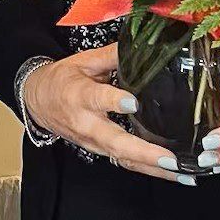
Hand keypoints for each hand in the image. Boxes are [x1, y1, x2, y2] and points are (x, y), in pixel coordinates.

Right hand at [23, 43, 195, 183]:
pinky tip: (173, 174)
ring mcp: (93, 142)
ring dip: (153, 169)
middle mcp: (86, 123)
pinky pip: (125, 162)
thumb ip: (114, 55)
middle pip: (115, 142)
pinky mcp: (100, 151)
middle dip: (144, 153)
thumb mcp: (84, 60)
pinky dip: (150, 170)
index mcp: (80, 95)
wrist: (37, 102)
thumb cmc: (61, 80)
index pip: (96, 99)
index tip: (133, 103)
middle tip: (170, 160)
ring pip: (123, 158)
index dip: (114, 101)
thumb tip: (145, 45)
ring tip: (181, 174)